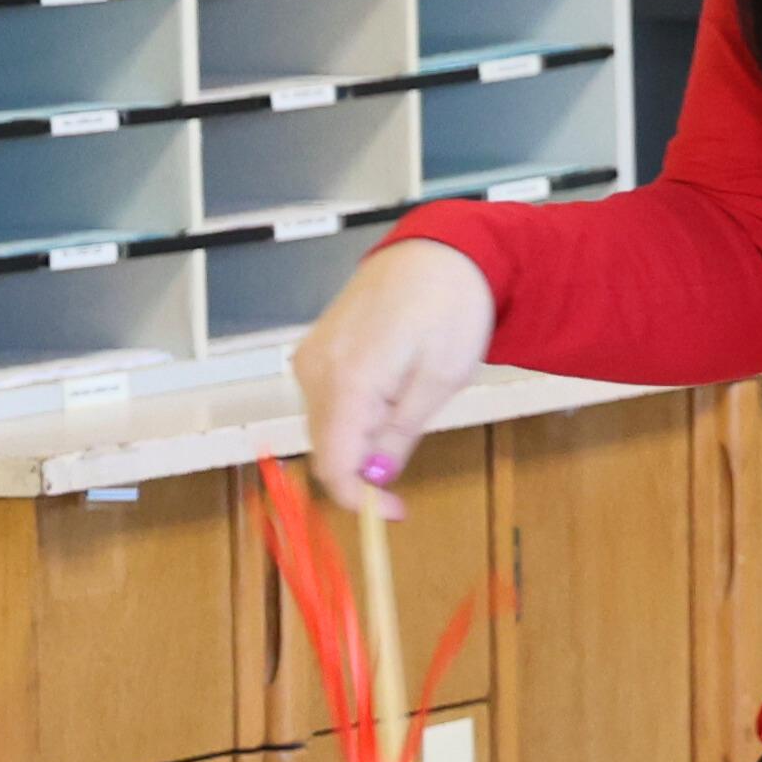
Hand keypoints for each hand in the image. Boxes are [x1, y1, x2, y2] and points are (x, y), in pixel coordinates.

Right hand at [293, 240, 495, 521]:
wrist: (440, 249)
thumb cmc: (452, 307)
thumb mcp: (441, 379)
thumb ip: (400, 433)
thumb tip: (374, 479)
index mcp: (347, 381)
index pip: (333, 463)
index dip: (358, 498)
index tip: (393, 512)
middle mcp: (315, 370)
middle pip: (326, 446)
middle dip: (360, 470)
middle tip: (405, 474)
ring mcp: (309, 357)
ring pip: (325, 425)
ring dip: (359, 439)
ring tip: (408, 410)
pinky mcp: (314, 349)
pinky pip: (326, 399)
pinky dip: (354, 414)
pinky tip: (390, 394)